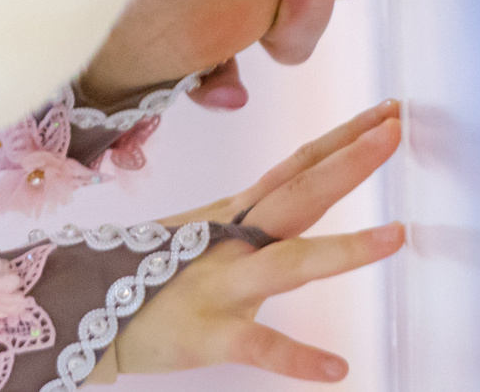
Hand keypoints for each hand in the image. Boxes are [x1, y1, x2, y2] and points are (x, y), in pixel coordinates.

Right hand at [104, 102, 404, 381]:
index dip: (342, 139)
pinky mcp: (209, 333)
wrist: (84, 310)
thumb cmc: (150, 273)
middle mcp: (233, 239)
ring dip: (345, 250)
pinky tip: (335, 370)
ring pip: (290, 262)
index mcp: (235, 214)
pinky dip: (297, 359)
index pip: (298, 166)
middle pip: (299, 194)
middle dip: (349, 162)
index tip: (385, 114)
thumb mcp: (203, 230)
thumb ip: (250, 212)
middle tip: (394, 131)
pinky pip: (259, 346)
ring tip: (396, 237)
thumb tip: (296, 187)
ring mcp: (221, 283)